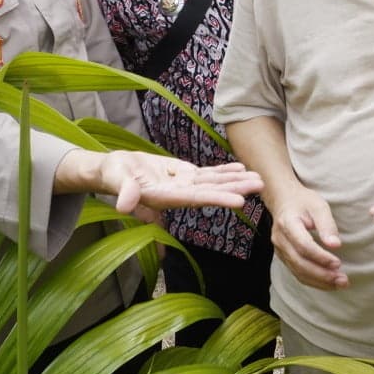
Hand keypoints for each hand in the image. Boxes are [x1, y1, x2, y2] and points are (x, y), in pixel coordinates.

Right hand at [60, 150, 259, 219]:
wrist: (112, 171)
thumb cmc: (112, 175)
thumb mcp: (116, 180)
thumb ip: (123, 192)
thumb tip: (123, 206)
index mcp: (165, 197)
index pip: (195, 199)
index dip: (218, 198)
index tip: (240, 201)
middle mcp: (179, 193)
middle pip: (212, 191)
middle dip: (236, 188)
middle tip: (261, 186)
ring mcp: (183, 184)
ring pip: (213, 182)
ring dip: (236, 180)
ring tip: (259, 178)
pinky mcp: (183, 174)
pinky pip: (207, 173)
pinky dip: (224, 170)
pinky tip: (241, 167)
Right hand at [266, 180, 346, 289]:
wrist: (283, 200)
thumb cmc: (303, 202)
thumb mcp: (318, 206)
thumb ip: (327, 225)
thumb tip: (335, 245)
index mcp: (287, 223)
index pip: (303, 246)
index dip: (320, 257)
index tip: (338, 263)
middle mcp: (280, 239)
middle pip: (300, 263)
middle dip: (322, 275)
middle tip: (343, 280)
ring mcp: (279, 250)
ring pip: (298, 272)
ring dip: (319, 281)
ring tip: (340, 284)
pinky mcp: (284, 257)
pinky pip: (297, 273)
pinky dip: (313, 281)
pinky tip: (328, 283)